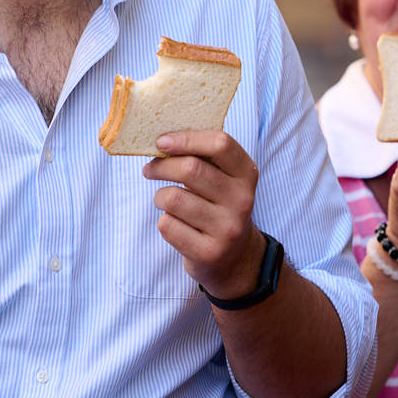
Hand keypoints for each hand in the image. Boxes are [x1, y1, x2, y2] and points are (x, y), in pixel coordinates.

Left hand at [144, 131, 263, 299]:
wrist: (235, 258)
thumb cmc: (219, 207)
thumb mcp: (225, 180)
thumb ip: (203, 158)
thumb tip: (164, 140)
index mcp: (247, 174)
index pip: (220, 144)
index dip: (186, 139)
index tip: (162, 142)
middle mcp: (242, 200)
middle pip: (191, 169)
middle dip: (161, 166)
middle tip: (150, 169)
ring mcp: (227, 228)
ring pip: (173, 198)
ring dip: (159, 197)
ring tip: (164, 200)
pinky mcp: (209, 252)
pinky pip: (167, 225)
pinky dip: (164, 222)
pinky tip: (176, 224)